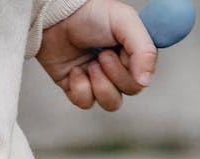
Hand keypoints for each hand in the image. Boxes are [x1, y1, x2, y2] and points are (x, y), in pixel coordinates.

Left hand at [36, 0, 157, 110]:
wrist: (55, 18)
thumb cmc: (89, 14)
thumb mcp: (125, 21)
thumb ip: (144, 50)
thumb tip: (145, 82)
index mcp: (133, 54)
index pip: (143, 77)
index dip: (133, 70)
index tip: (120, 52)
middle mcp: (118, 69)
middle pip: (130, 91)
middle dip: (114, 74)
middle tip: (102, 55)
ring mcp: (98, 81)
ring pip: (111, 103)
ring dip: (100, 85)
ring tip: (89, 64)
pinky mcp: (77, 89)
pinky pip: (86, 103)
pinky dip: (80, 88)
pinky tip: (74, 71)